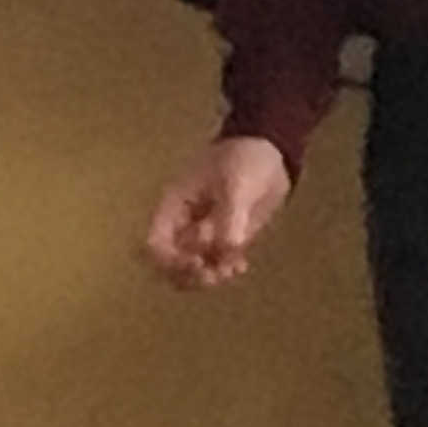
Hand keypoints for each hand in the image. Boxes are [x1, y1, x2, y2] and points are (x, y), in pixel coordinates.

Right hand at [141, 134, 291, 287]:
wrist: (272, 149)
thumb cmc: (244, 157)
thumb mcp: (236, 184)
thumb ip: (229, 218)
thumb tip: (226, 251)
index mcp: (175, 206)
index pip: (155, 244)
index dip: (170, 261)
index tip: (196, 264)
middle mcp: (184, 224)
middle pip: (170, 263)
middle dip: (188, 276)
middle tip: (213, 276)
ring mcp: (205, 232)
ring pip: (193, 268)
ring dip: (208, 276)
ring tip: (231, 270)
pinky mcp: (226, 237)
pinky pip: (217, 263)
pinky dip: (225, 269)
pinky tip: (241, 266)